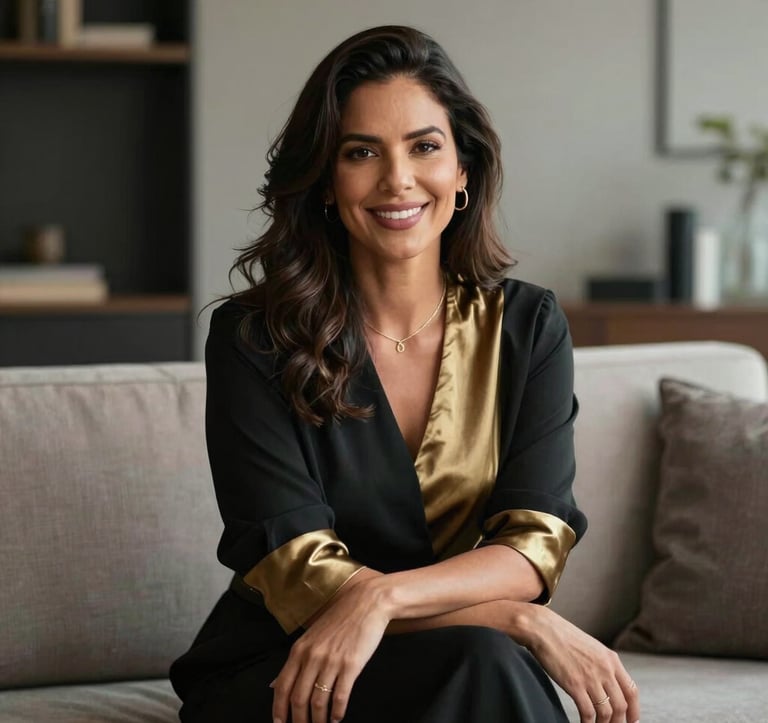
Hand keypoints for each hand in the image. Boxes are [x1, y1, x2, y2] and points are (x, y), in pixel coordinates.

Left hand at [271, 575, 389, 722]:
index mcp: (300, 649)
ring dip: (318, 721)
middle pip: (298, 699)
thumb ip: (295, 661)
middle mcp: (312, 656)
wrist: (367, 602)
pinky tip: (337, 718)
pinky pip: (340, 697)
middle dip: (299, 721)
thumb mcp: (311, 636)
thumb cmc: (340, 619)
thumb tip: (274, 684)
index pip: (282, 687)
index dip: (279, 710)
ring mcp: (331, 661)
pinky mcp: (351, 665)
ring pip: (318, 702)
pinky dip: (337, 712)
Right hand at [521, 605, 639, 722]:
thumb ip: (602, 664)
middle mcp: (605, 669)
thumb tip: (607, 684)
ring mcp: (590, 677)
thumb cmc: (562, 635)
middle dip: (619, 722)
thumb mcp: (591, 647)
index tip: (631, 721)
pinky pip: (588, 712)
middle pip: (621, 706)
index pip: (632, 691)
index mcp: (610, 659)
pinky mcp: (574, 684)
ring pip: (606, 712)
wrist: (542, 628)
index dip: (634, 711)